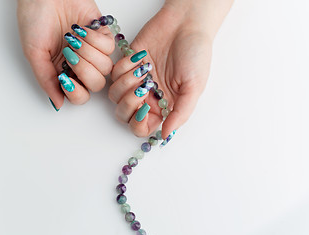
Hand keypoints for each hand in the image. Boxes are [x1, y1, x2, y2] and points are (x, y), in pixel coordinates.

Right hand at [17, 0, 114, 109]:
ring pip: (106, 67)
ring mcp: (93, 52)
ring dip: (88, 52)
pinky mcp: (103, 36)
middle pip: (97, 84)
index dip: (77, 92)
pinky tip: (81, 29)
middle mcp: (81, 65)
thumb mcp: (35, 53)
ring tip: (72, 37)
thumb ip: (47, 80)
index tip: (65, 78)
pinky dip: (94, 39)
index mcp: (64, 72)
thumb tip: (57, 105)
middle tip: (69, 52)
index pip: (80, 97)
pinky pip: (110, 48)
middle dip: (84, 68)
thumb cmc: (35, 19)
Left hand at [109, 0, 232, 138]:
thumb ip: (180, 114)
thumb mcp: (194, 87)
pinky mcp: (128, 63)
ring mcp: (136, 80)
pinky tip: (140, 58)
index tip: (144, 110)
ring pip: (115, 95)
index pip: (141, 128)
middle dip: (129, 103)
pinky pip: (114, 73)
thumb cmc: (195, 54)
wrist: (186, 23)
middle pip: (123, 114)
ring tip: (144, 69)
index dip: (137, 123)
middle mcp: (148, 96)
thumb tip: (165, 136)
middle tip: (143, 87)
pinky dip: (124, 67)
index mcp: (164, 106)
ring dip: (126, 82)